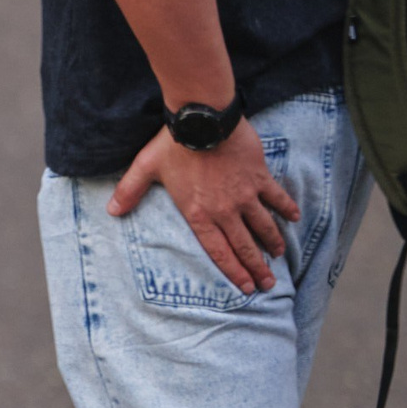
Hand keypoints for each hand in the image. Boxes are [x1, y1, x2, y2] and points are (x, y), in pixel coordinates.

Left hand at [107, 121, 297, 294]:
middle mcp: (225, 210)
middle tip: (268, 284)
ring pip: (263, 225)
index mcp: (198, 214)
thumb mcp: (144, 169)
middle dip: (257, 267)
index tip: (246, 287)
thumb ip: (129, 192)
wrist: (203, 120)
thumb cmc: (172, 145)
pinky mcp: (260, 177)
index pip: (218, 251)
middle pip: (244, 245)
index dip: (233, 271)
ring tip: (280, 257)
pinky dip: (287, 208)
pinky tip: (296, 219)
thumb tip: (110, 211)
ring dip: (273, 242)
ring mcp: (245, 194)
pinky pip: (277, 197)